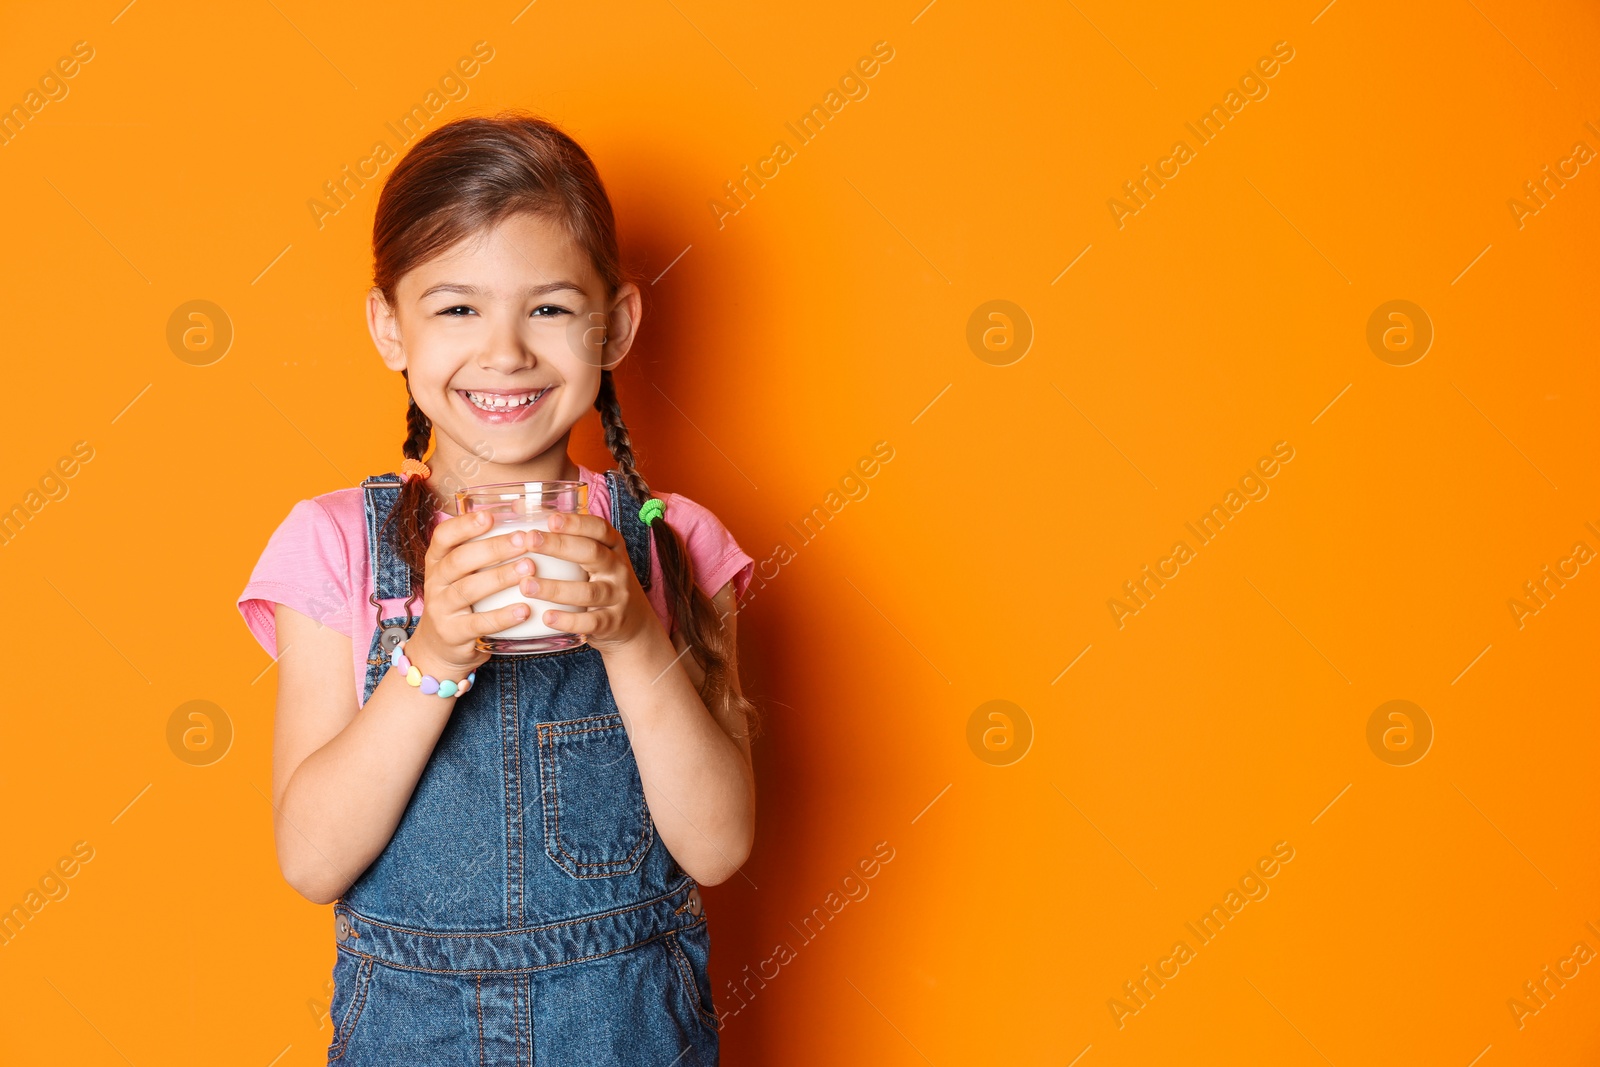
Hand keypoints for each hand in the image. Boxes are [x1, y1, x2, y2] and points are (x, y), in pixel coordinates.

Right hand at [406, 511, 539, 678]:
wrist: (439, 648)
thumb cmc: (462, 601)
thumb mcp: (463, 574)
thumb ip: (484, 549)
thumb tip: (521, 510)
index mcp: (438, 561)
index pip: (444, 537)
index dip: (465, 525)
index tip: (491, 516)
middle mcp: (435, 582)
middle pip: (460, 560)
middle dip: (494, 548)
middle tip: (525, 540)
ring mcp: (441, 608)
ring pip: (469, 589)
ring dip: (500, 577)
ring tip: (529, 569)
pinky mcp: (452, 633)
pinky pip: (478, 623)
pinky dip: (502, 616)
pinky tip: (525, 610)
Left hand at [518, 510, 656, 653]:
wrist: (634, 623)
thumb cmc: (601, 581)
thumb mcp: (592, 557)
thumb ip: (563, 535)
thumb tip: (519, 506)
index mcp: (612, 547)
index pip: (599, 528)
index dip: (576, 523)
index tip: (550, 519)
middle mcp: (617, 568)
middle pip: (591, 553)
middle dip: (560, 546)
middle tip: (529, 540)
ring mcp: (618, 596)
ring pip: (588, 591)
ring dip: (555, 588)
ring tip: (526, 585)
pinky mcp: (613, 622)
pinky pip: (591, 622)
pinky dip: (568, 620)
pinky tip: (546, 617)